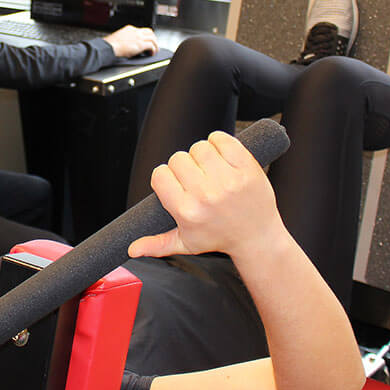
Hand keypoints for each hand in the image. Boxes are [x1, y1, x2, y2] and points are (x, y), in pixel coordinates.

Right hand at [104, 25, 157, 57]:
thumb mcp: (118, 39)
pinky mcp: (140, 44)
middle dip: (153, 38)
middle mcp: (135, 31)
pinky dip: (153, 50)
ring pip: (153, 38)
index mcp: (129, 29)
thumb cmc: (110, 45)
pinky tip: (151, 53)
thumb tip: (129, 46)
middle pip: (149, 32)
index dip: (145, 36)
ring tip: (154, 51)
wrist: (108, 47)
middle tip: (154, 45)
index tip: (146, 41)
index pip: (141, 30)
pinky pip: (151, 45)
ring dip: (155, 45)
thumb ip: (125, 40)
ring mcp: (138, 37)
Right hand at [128, 131, 285, 260]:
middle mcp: (206, 195)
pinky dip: (220, 142)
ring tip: (210, 170)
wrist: (256, 236)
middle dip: (185, 166)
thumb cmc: (220, 237)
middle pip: (178, 158)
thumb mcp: (186, 243)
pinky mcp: (246, 168)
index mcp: (187, 211)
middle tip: (197, 179)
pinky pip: (223, 140)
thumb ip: (156, 245)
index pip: (160, 175)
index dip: (166, 176)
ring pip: (199, 147)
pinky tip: (222, 157)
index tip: (177, 183)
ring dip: (202, 154)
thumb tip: (132, 249)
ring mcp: (227, 181)